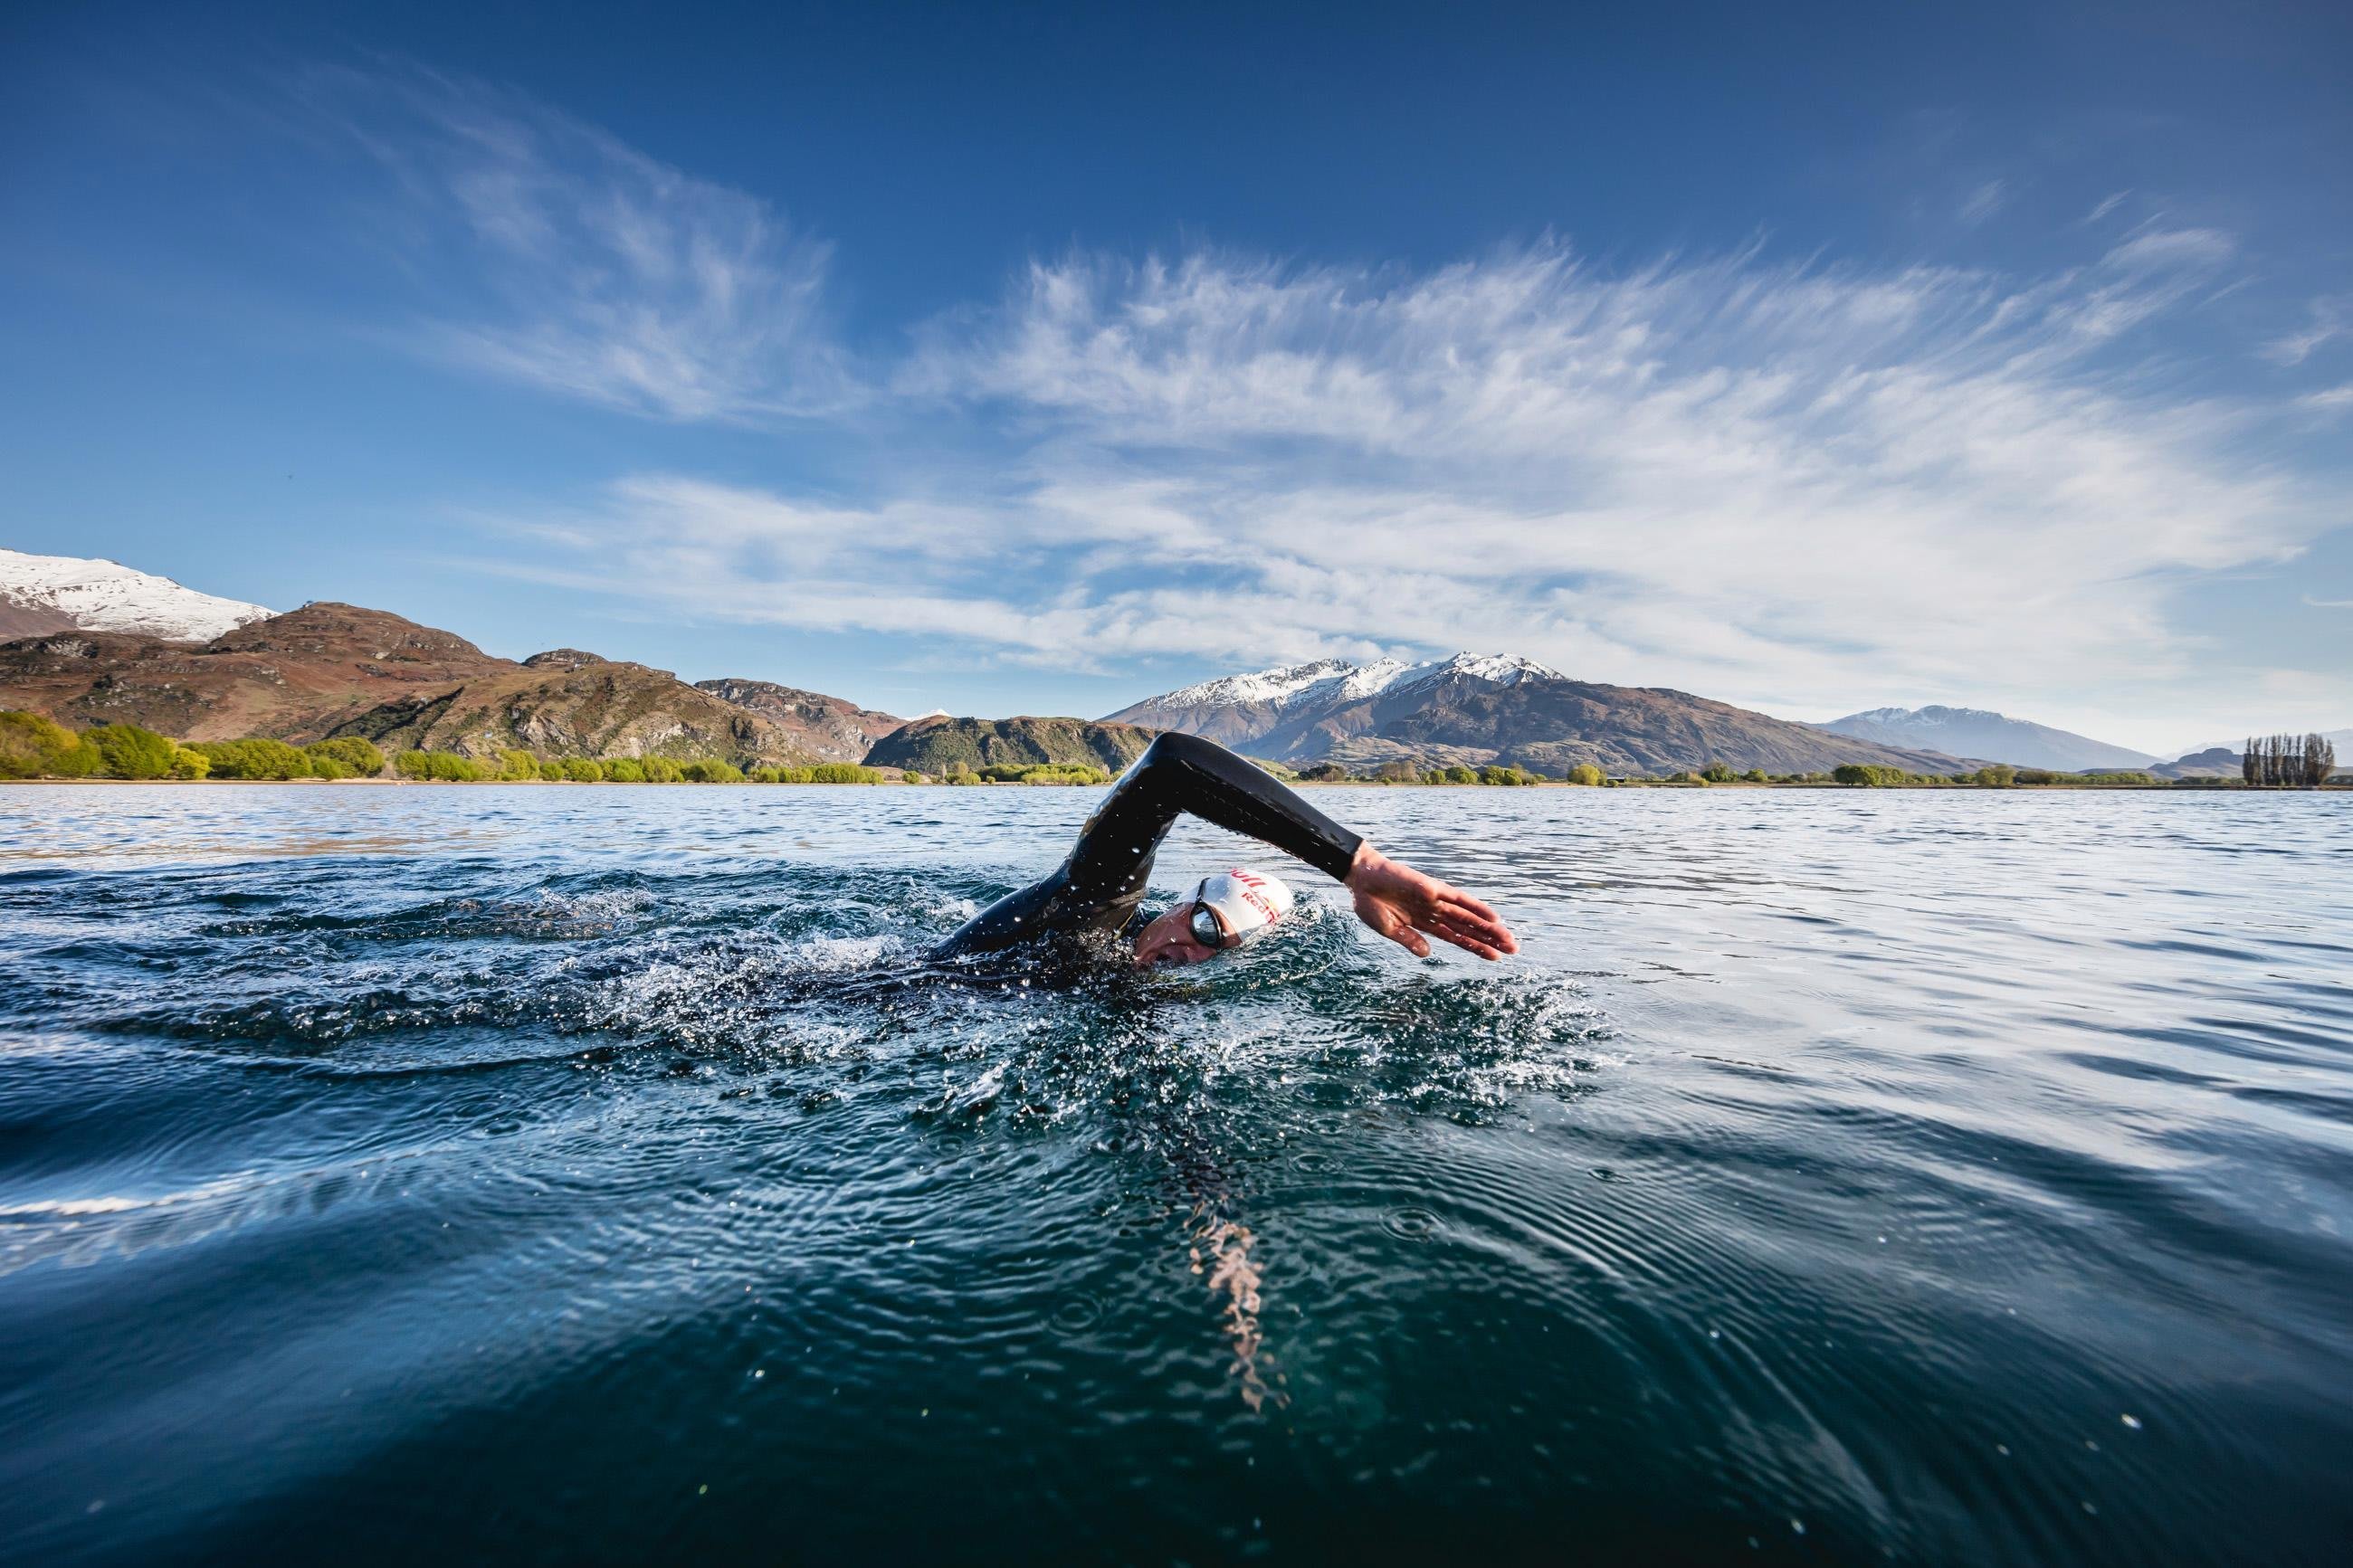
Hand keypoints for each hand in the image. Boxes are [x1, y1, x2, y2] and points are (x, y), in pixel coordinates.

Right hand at [1343, 842, 1517, 960]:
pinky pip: (1459, 899)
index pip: (1457, 938)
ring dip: (1489, 928)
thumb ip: (1409, 941)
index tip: (1495, 958)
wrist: (1360, 879)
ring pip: (1469, 917)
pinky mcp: (1433, 888)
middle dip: (1490, 940)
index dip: (1476, 948)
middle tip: (1514, 950)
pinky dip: (1477, 908)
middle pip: (1469, 929)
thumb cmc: (1370, 904)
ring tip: (1509, 940)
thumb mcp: (1389, 929)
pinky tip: (1493, 917)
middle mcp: (1436, 912)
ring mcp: (1436, 900)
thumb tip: (1428, 953)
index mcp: (1425, 924)